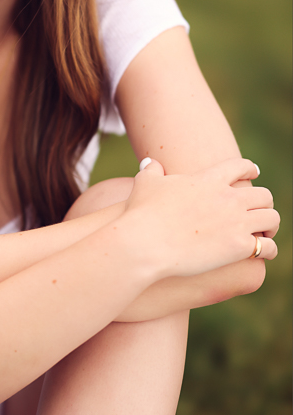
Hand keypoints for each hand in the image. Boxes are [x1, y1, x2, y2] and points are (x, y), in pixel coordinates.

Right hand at [123, 158, 278, 279]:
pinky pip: (268, 247)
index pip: (241, 166)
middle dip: (264, 202)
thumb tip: (150, 162)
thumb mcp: (145, 184)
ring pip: (272, 218)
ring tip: (265, 232)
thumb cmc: (143, 213)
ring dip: (271, 224)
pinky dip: (268, 249)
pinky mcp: (238, 247)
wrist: (146, 243)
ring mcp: (236, 222)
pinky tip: (262, 252)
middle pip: (263, 194)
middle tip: (259, 210)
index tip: (255, 173)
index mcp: (209, 180)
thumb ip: (152, 171)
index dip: (250, 169)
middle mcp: (228, 198)